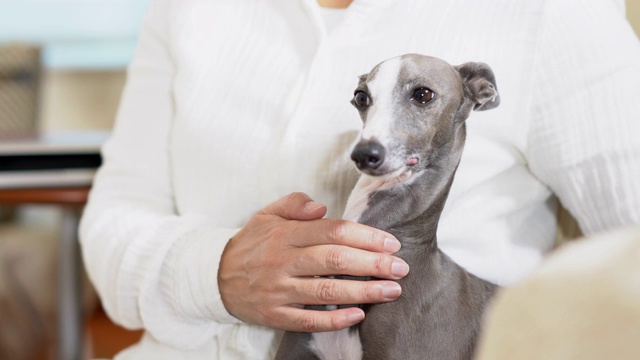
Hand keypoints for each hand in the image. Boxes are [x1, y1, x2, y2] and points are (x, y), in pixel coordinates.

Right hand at [217, 192, 408, 331]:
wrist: (215, 276)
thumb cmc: (252, 243)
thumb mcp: (267, 214)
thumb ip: (294, 204)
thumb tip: (322, 207)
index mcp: (286, 234)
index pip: (332, 231)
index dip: (365, 236)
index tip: (390, 243)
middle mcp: (283, 261)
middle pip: (334, 260)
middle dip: (372, 264)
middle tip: (400, 268)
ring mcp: (279, 290)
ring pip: (326, 290)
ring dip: (363, 291)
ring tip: (392, 291)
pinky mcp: (275, 314)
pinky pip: (308, 320)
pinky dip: (335, 319)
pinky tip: (359, 315)